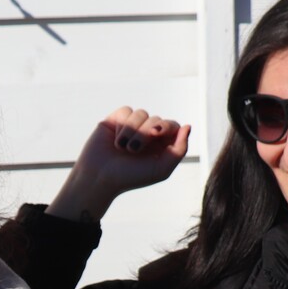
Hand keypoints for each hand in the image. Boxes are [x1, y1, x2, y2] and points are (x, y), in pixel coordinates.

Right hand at [46, 106, 189, 223]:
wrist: (100, 177)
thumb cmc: (131, 177)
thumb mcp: (161, 169)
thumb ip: (180, 150)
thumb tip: (188, 126)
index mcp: (161, 145)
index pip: (172, 126)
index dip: (167, 126)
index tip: (156, 134)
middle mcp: (148, 134)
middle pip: (157, 119)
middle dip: (146, 133)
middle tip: (134, 149)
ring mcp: (132, 127)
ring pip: (141, 113)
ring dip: (133, 132)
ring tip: (123, 149)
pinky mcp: (116, 120)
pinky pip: (126, 111)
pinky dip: (122, 126)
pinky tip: (115, 141)